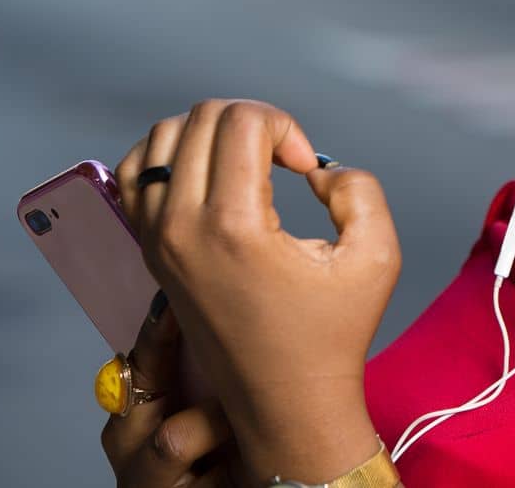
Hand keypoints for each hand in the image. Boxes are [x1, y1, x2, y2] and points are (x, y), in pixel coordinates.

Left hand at [114, 99, 400, 480]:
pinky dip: (171, 155)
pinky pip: (137, 172)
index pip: (241, 120)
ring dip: (213, 133)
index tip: (306, 167)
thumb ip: (358, 190)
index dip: (287, 126)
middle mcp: (181, 228)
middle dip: (255, 121)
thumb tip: (316, 168)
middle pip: (203, 117)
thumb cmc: (331, 332)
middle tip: (285, 161)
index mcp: (232, 226)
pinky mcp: (148, 249)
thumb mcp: (377, 256)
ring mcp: (156, 239)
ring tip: (250, 164)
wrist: (283, 398)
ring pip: (164, 135)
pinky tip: (210, 173)